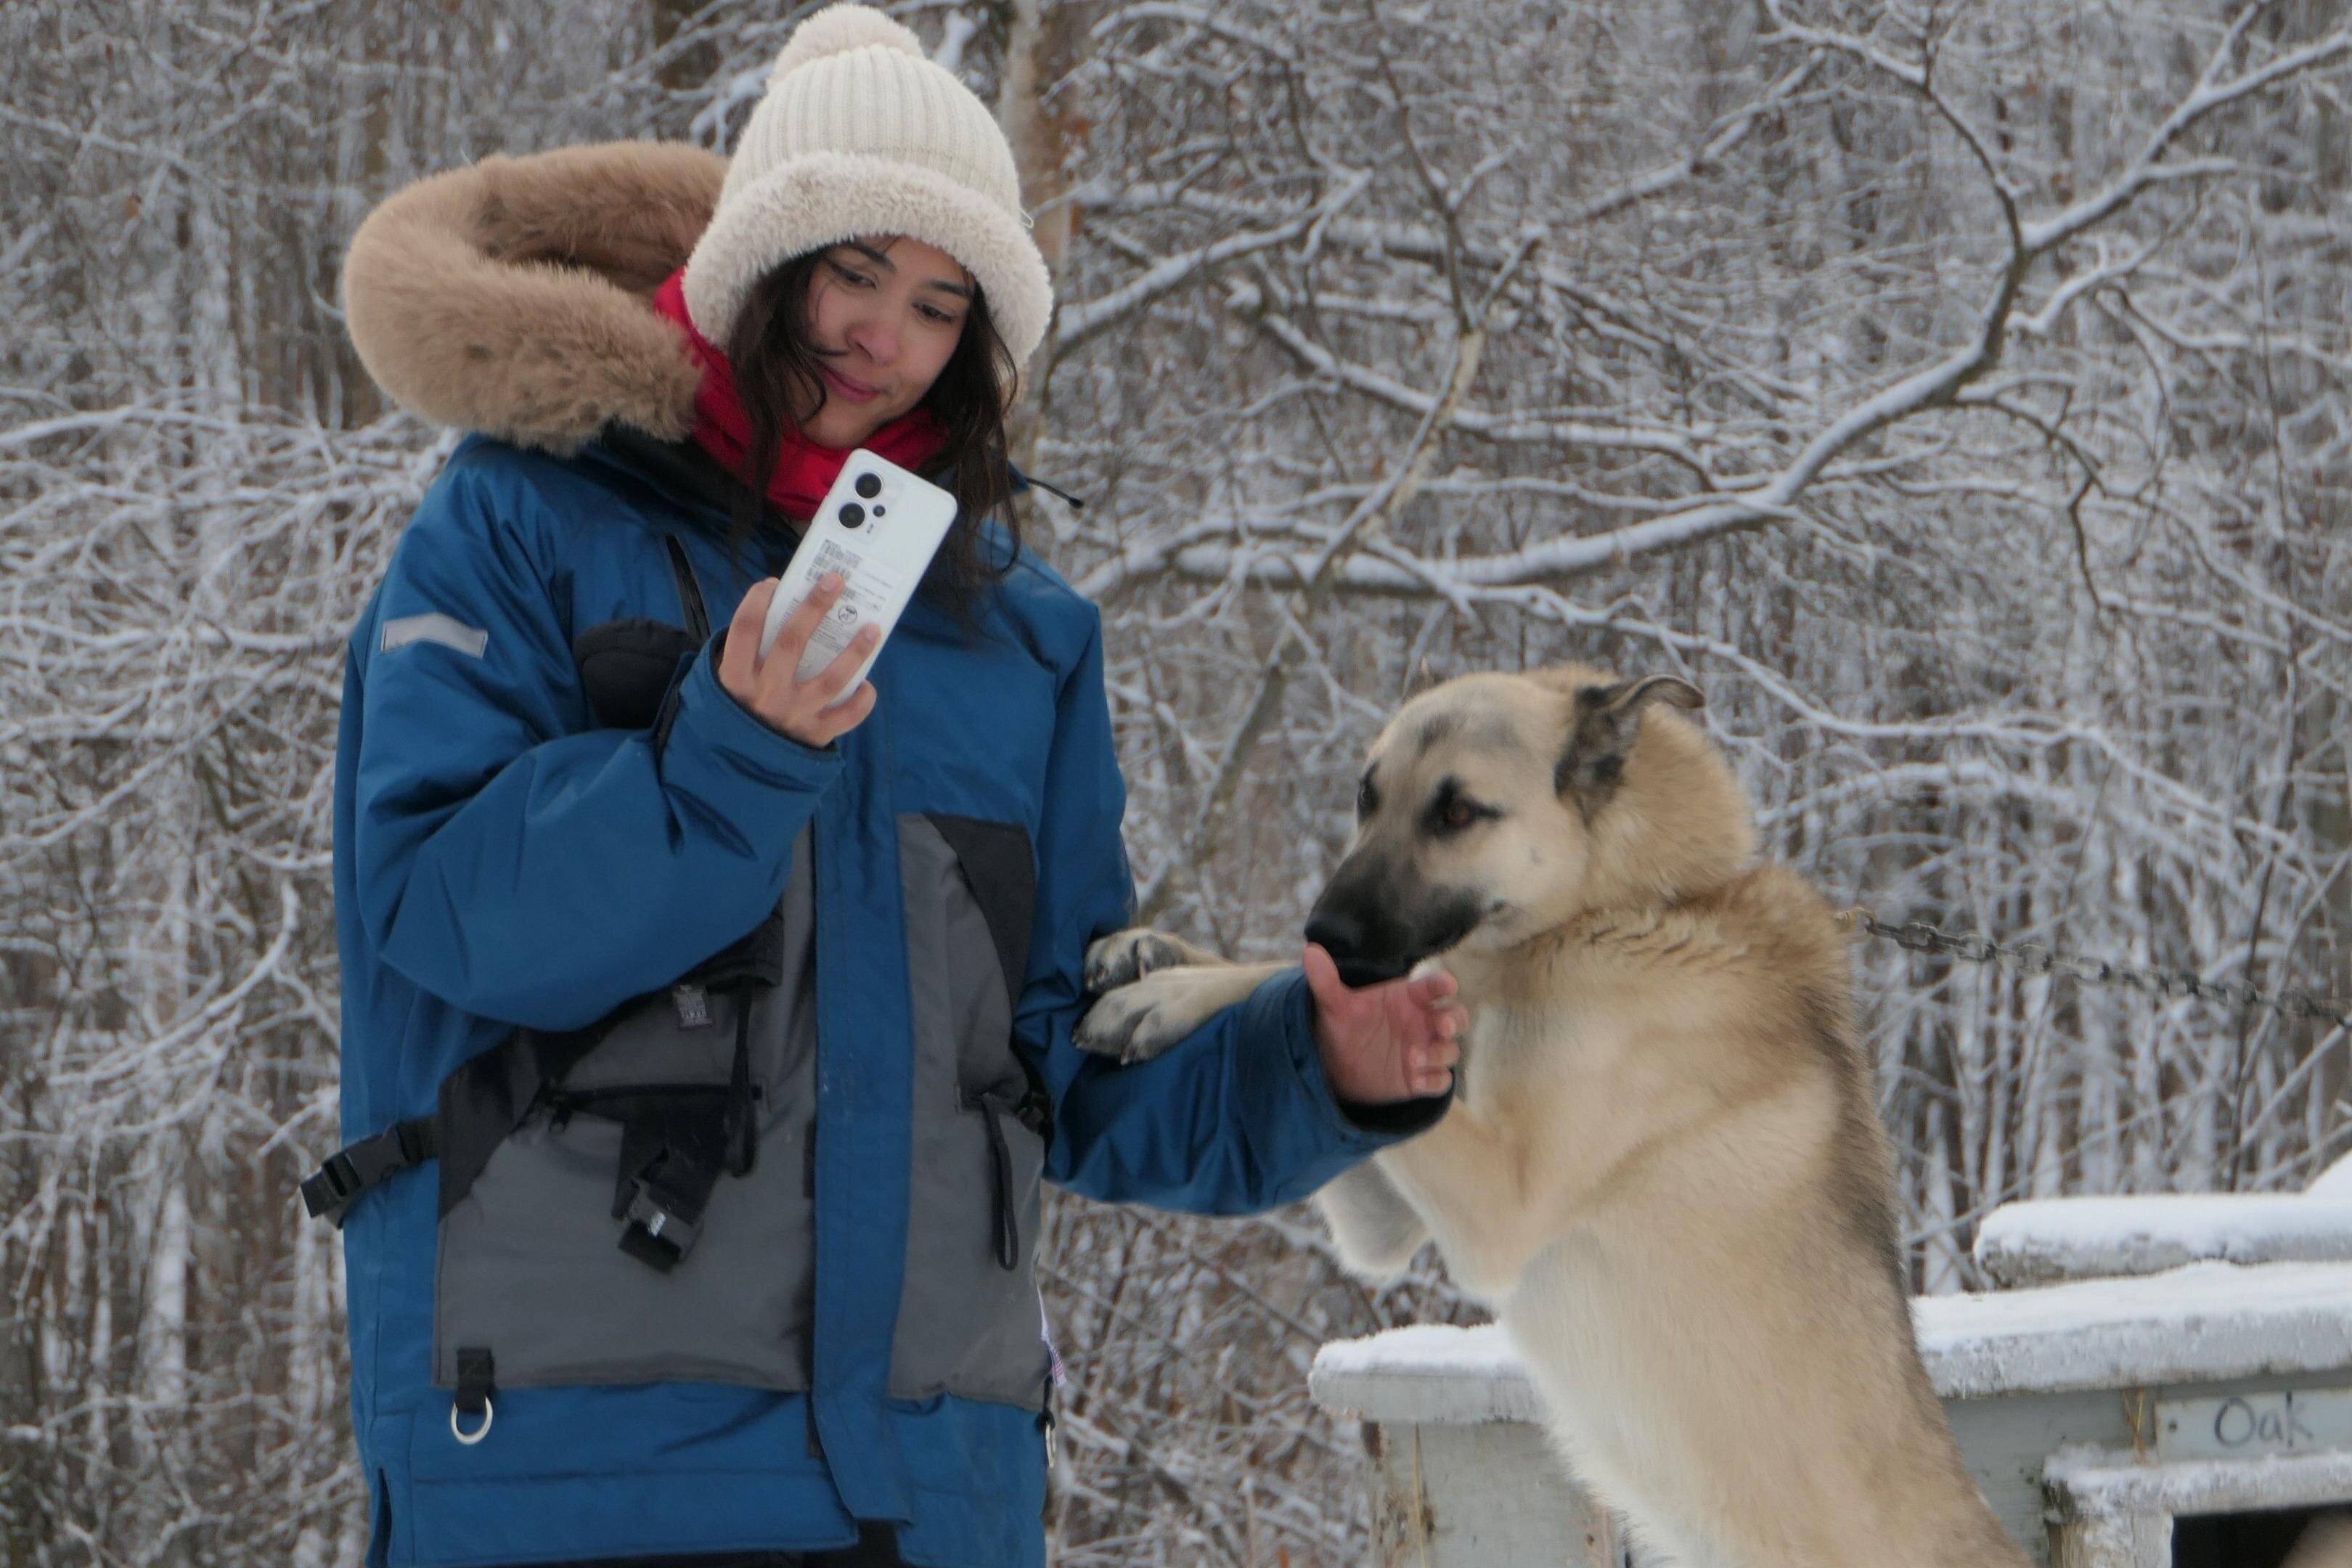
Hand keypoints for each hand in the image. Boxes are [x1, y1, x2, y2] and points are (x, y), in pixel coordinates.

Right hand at [719, 573, 878, 747]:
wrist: (742, 768)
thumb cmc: (743, 710)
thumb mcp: (730, 683)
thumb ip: (747, 652)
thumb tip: (783, 606)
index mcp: (736, 678)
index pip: (745, 628)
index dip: (758, 600)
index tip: (773, 583)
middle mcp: (765, 695)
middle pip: (792, 642)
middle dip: (814, 606)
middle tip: (835, 580)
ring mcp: (793, 716)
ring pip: (830, 679)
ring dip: (854, 651)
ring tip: (872, 627)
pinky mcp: (815, 736)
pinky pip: (847, 716)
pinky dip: (861, 700)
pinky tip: (867, 684)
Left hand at [1302, 942, 1464, 1103]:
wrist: (1337, 1064)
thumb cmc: (1344, 1025)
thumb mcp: (1333, 1004)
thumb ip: (1325, 979)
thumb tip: (1309, 951)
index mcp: (1409, 998)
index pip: (1433, 986)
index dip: (1442, 983)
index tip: (1447, 984)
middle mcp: (1423, 1022)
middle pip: (1455, 1016)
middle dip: (1454, 1020)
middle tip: (1442, 1026)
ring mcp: (1425, 1050)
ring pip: (1450, 1049)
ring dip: (1438, 1053)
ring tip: (1412, 1059)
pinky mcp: (1421, 1079)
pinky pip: (1440, 1080)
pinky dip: (1433, 1080)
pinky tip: (1415, 1080)